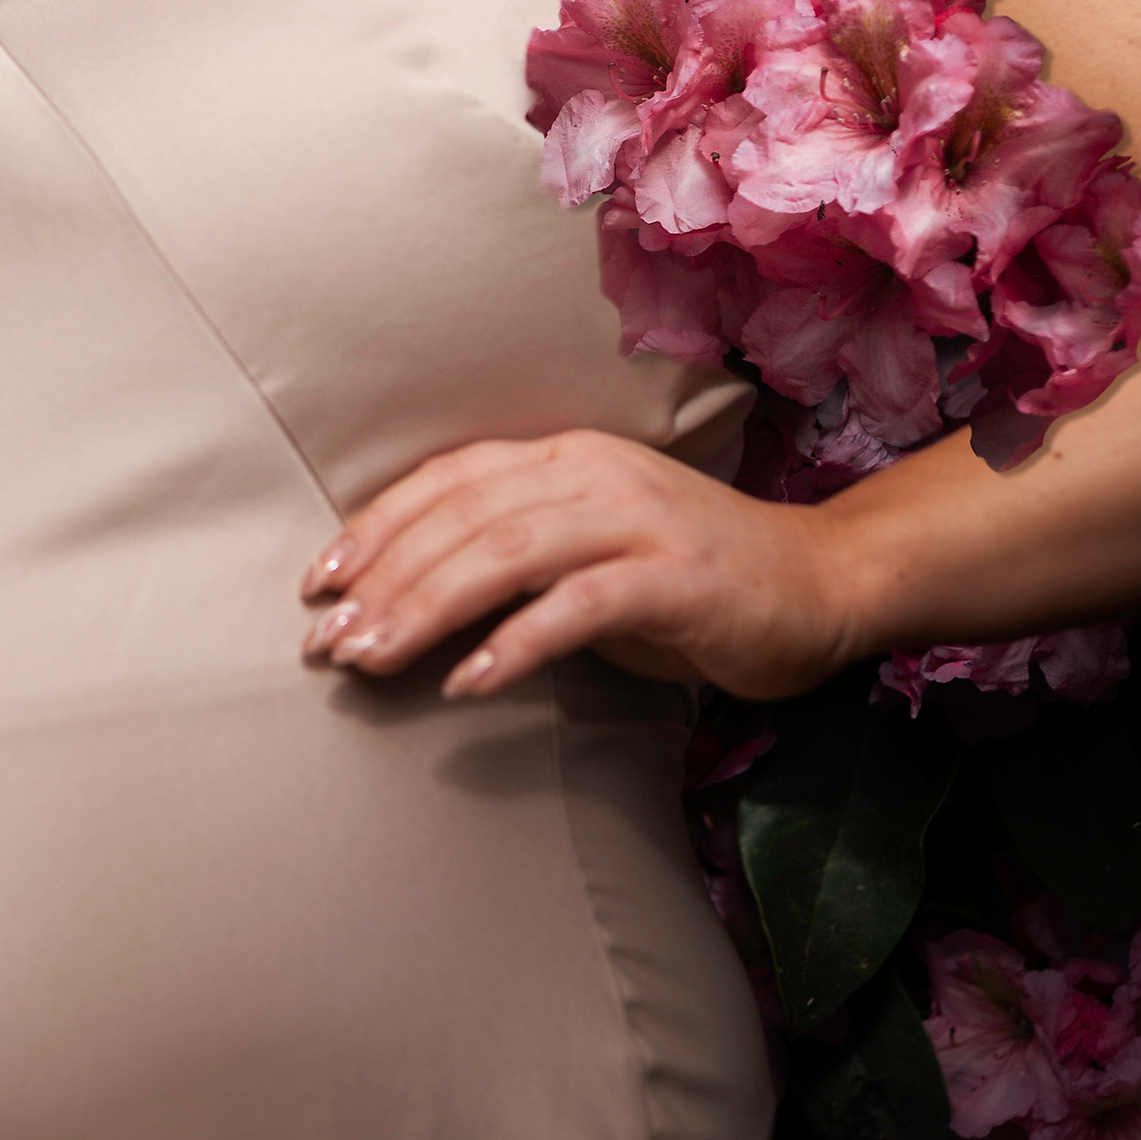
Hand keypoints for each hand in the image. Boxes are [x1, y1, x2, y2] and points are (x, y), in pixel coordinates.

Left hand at [298, 428, 862, 702]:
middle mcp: (592, 473)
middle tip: (326, 641)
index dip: (377, 526)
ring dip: (426, 608)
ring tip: (372, 659)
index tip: (318, 581)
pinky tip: (469, 682)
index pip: (448, 480)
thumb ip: (515, 561)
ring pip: (504, 553)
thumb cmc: (691, 581)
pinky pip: (577, 606)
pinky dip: (516, 643)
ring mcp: (635, 520)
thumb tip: (411, 605)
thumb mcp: (590, 553)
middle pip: (462, 518)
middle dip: (384, 580)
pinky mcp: (674, 577)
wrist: (821, 584)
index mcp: (565, 457)